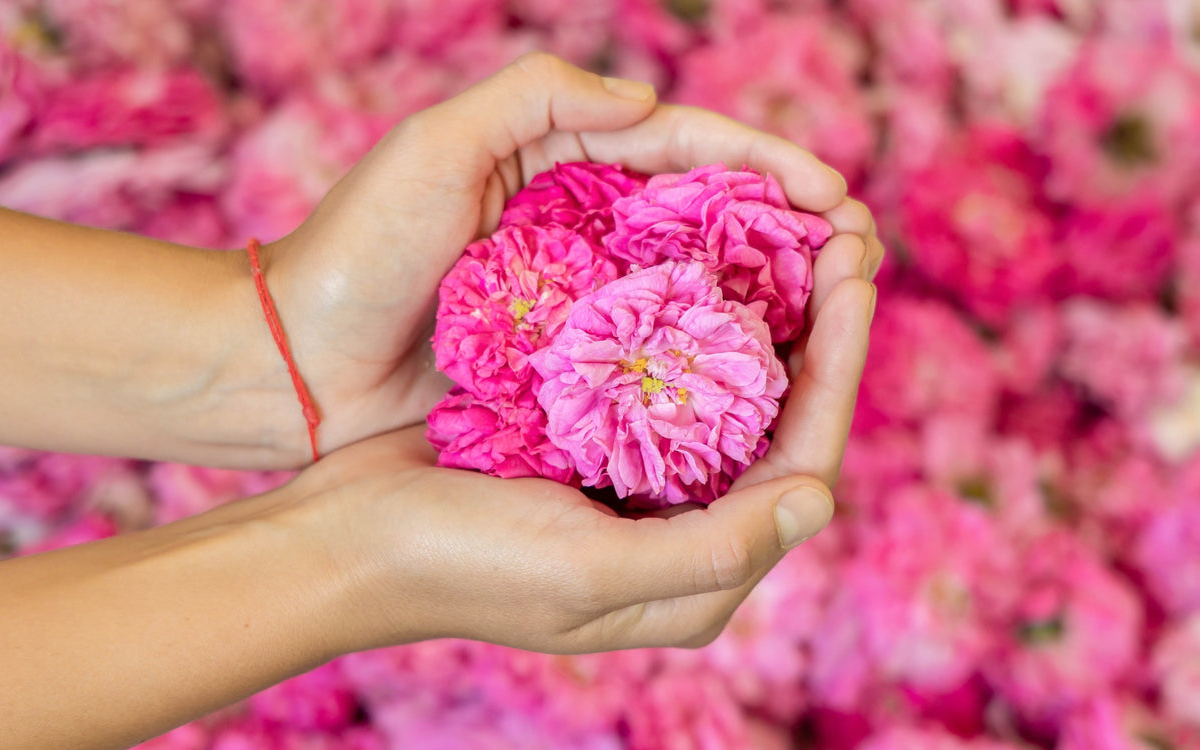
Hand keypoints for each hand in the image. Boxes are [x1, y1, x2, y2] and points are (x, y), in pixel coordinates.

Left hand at [242, 53, 883, 464]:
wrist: (293, 368)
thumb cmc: (355, 252)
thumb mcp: (435, 147)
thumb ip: (537, 96)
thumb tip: (650, 100)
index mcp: (562, 163)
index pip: (687, 151)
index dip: (768, 168)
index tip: (835, 197)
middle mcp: (586, 231)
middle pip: (712, 218)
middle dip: (794, 229)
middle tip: (862, 256)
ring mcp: (584, 303)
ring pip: (700, 288)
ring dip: (775, 295)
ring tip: (842, 312)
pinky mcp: (573, 369)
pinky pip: (663, 356)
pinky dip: (720, 356)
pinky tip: (771, 374)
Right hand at [281, 255, 874, 652]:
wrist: (343, 541)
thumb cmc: (461, 566)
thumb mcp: (590, 574)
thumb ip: (713, 550)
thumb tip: (820, 498)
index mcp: (698, 579)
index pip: (802, 469)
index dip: (839, 373)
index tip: (856, 282)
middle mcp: (685, 534)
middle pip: (781, 424)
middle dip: (820, 331)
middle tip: (847, 238)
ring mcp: (642, 486)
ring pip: (734, 392)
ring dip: (770, 315)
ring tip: (802, 234)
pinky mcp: (599, 442)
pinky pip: (672, 374)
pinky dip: (700, 318)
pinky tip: (716, 259)